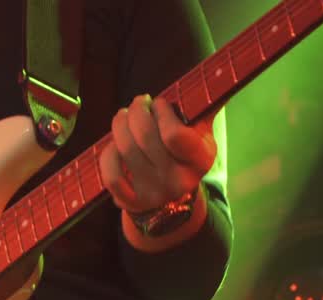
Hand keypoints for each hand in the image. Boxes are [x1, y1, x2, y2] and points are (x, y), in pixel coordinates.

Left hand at [100, 94, 216, 214]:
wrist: (174, 196)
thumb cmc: (184, 149)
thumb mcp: (200, 130)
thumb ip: (202, 105)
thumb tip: (215, 73)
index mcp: (201, 159)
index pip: (174, 135)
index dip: (161, 111)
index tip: (159, 103)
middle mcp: (180, 181)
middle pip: (145, 137)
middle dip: (136, 110)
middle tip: (138, 103)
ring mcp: (155, 193)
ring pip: (125, 150)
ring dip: (119, 124)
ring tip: (123, 116)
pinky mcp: (133, 203)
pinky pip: (112, 175)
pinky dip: (108, 155)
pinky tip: (114, 145)